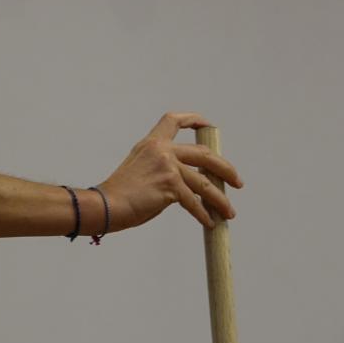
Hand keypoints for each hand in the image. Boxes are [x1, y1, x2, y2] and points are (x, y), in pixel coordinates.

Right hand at [98, 112, 243, 232]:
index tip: (208, 126)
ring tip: (228, 212)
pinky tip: (209, 222)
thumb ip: (160, 166)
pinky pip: (194, 202)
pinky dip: (204, 215)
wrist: (107, 204)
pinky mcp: (170, 186)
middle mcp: (161, 150)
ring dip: (220, 200)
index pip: (173, 120)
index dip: (194, 120)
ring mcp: (167, 167)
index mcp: (151, 143)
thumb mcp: (139, 167)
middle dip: (225, 169)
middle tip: (236, 181)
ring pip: (204, 183)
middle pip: (204, 154)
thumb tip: (186, 182)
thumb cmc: (120, 192)